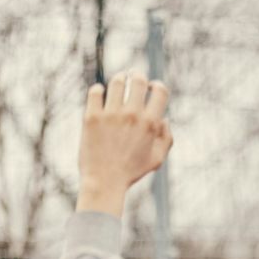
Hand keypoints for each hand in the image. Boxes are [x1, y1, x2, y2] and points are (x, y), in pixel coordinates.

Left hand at [77, 72, 171, 215]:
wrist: (104, 182)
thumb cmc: (131, 172)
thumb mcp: (157, 159)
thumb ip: (166, 138)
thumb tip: (163, 118)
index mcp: (150, 123)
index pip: (160, 91)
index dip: (157, 85)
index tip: (151, 88)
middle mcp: (132, 115)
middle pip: (139, 80)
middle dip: (137, 76)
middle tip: (133, 77)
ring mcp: (111, 115)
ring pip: (117, 82)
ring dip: (119, 80)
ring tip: (118, 83)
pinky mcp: (92, 117)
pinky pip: (95, 91)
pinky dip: (98, 90)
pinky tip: (99, 94)